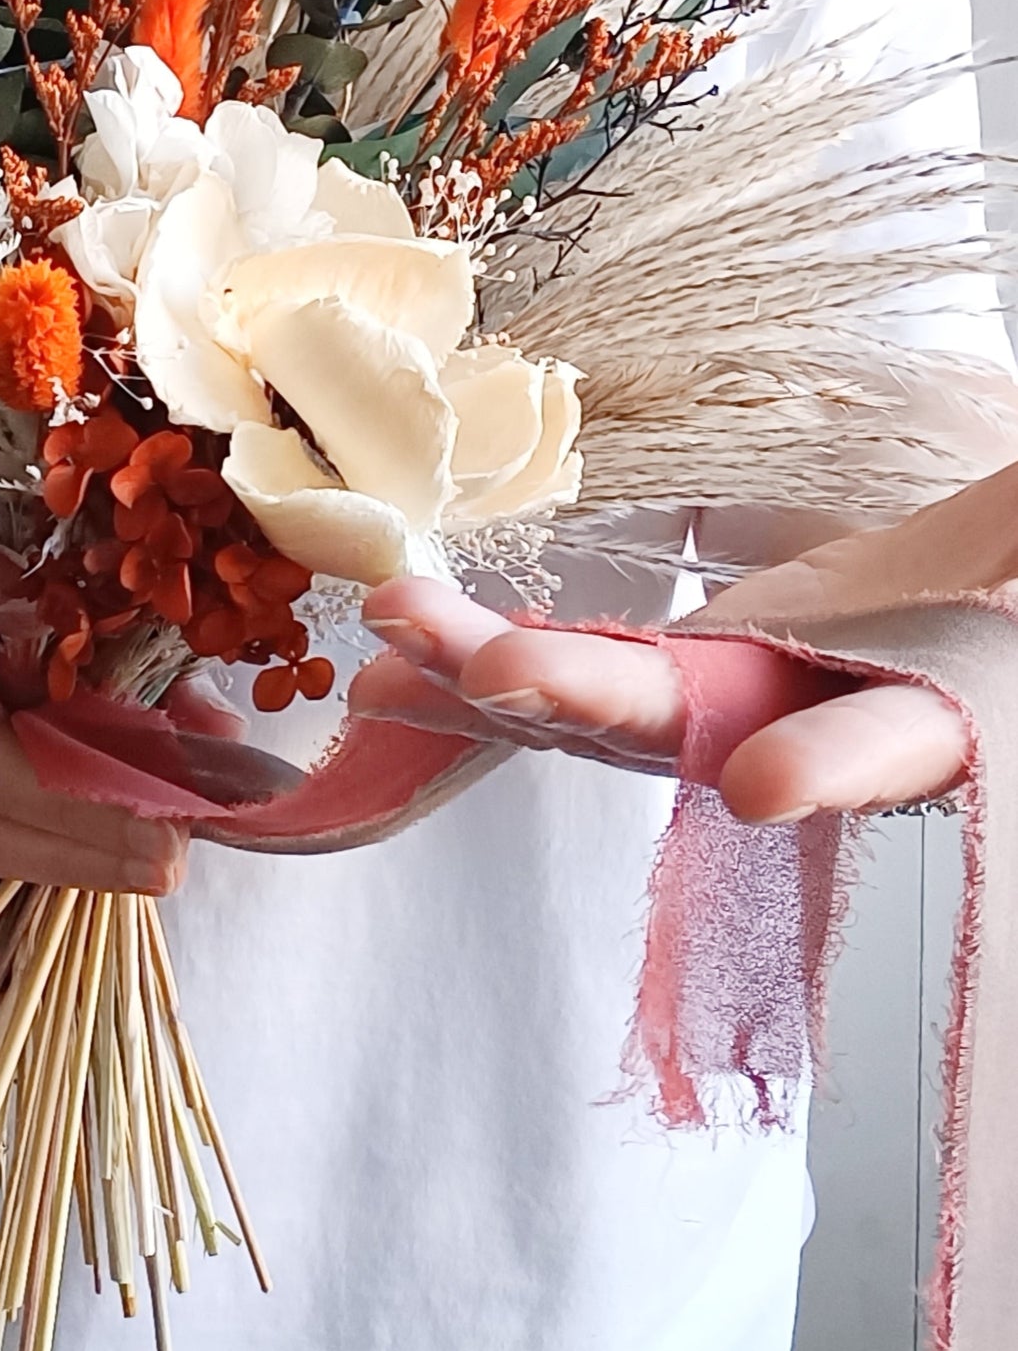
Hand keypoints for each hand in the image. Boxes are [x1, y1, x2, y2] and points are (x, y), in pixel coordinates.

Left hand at [346, 575, 968, 824]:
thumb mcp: (1012, 566)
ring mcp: (744, 698)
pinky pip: (581, 672)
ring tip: (395, 633)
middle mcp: (822, 720)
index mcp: (937, 713)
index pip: (886, 738)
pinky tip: (395, 641)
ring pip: (612, 704)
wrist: (990, 599)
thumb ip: (990, 584)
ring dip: (497, 674)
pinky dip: (487, 663)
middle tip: (493, 669)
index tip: (759, 784)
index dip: (829, 761)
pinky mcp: (694, 663)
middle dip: (594, 698)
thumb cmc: (1001, 595)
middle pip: (702, 725)